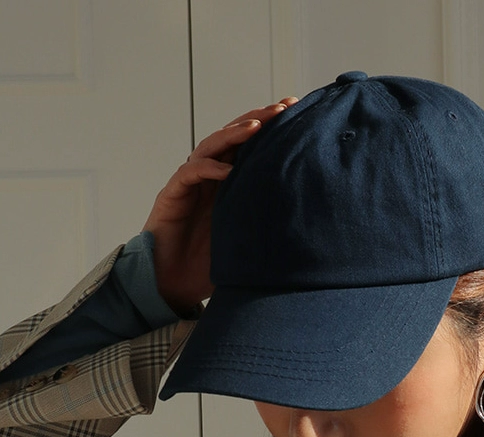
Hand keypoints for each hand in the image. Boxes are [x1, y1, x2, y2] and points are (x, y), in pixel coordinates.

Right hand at [143, 99, 296, 314]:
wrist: (173, 283)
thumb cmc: (210, 263)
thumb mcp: (250, 239)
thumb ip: (269, 223)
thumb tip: (311, 221)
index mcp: (230, 182)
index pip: (252, 146)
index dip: (272, 128)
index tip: (296, 111)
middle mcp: (211, 176)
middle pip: (234, 137)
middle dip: (258, 119)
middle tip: (283, 107)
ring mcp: (191, 183)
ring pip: (212, 147)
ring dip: (234, 135)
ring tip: (257, 126)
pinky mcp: (173, 194)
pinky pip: (191, 174)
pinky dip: (209, 168)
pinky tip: (229, 169)